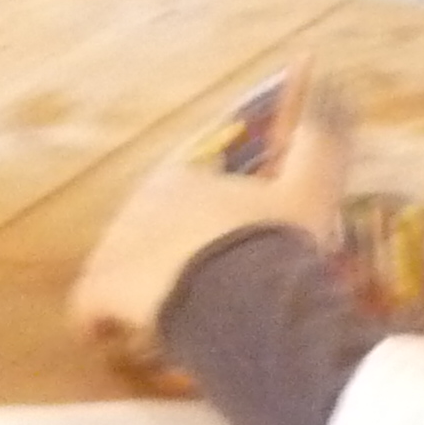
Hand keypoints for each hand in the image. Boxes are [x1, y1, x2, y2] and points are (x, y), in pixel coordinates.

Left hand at [68, 79, 353, 372]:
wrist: (247, 292)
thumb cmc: (277, 241)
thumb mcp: (311, 188)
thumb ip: (320, 141)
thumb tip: (336, 84)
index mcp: (185, 179)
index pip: (179, 199)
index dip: (198, 229)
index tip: (223, 254)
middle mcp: (141, 204)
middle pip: (147, 234)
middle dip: (165, 261)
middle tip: (200, 295)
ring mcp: (115, 246)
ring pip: (116, 269)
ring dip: (133, 292)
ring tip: (164, 321)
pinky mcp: (99, 290)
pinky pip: (87, 309)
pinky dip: (98, 324)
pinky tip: (118, 340)